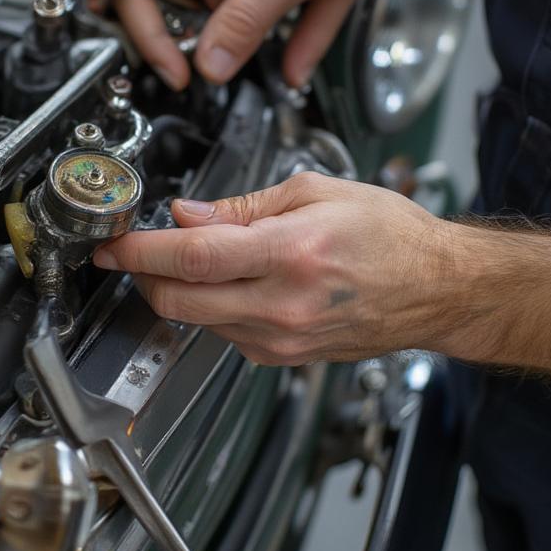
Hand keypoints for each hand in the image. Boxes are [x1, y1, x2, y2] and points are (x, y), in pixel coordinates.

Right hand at [58, 0, 395, 89]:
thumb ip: (247, 21)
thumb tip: (210, 66)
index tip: (71, 16)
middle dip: (148, 36)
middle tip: (177, 72)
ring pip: (158, 2)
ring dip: (170, 36)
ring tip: (196, 61)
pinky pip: (193, 10)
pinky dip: (200, 34)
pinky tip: (228, 48)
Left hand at [92, 173, 451, 365]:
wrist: (437, 289)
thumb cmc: (391, 236)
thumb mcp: (316, 193)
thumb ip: (242, 205)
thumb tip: (188, 214)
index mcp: (292, 254)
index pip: (192, 256)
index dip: (140, 250)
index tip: (112, 244)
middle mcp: (283, 305)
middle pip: (178, 299)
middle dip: (142, 275)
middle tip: (132, 252)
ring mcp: (281, 339)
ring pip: (195, 319)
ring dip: (176, 290)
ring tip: (193, 258)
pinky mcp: (281, 357)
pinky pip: (223, 333)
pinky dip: (210, 307)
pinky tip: (230, 283)